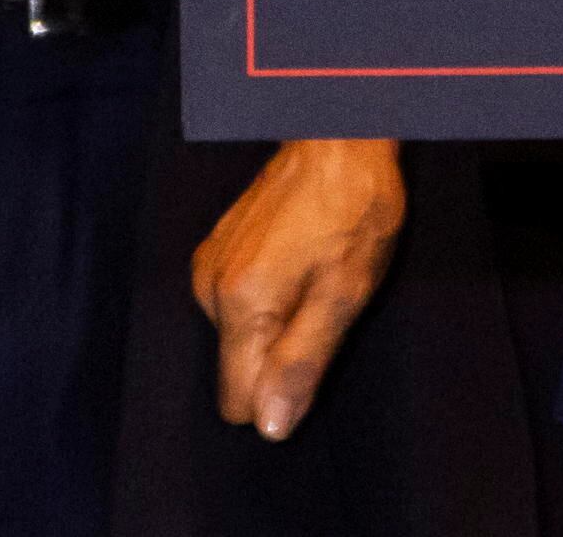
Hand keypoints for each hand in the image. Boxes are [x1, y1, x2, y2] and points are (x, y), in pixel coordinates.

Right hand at [196, 139, 407, 441]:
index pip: (237, 402)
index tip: (313, 356)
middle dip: (280, 354)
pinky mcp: (217, 248)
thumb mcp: (344, 294)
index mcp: (240, 307)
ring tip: (316, 276)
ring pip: (239, 334)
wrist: (338, 136)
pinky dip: (268, 294)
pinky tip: (300, 259)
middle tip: (323, 308)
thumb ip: (302, 363)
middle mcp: (210, 290)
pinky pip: (238, 301)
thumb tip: (270, 426)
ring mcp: (209, 266)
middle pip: (238, 367)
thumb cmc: (352, 208)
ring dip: (277, 321)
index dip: (280, 392)